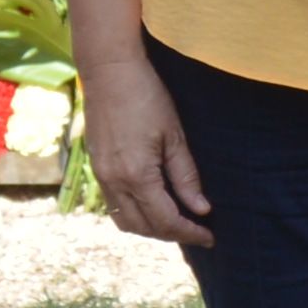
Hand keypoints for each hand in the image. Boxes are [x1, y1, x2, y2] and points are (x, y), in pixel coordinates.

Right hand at [76, 43, 209, 246]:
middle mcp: (114, 182)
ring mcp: (101, 176)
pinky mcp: (97, 167)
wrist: (109, 71)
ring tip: (176, 222)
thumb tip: (200, 209)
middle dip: (171, 235)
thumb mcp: (174, 136)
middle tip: (197, 232)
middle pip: (144, 227)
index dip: (189, 232)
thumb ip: (186, 176)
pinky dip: (135, 214)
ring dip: (150, 228)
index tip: (210, 237)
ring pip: (125, 220)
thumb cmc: (147, 96)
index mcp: (137, 175)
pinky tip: (153, 205)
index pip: (166, 220)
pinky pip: (114, 204)